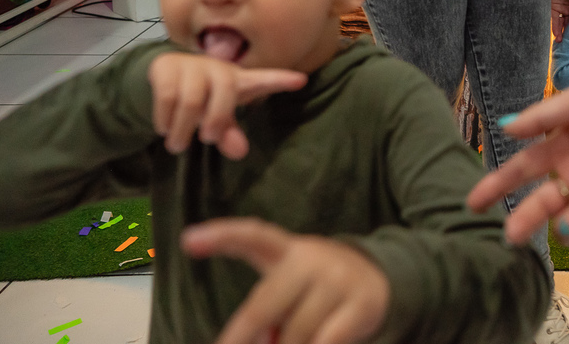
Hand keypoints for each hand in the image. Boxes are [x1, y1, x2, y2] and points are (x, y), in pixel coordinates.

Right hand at [149, 52, 306, 159]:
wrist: (166, 72)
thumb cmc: (203, 98)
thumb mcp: (218, 117)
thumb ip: (229, 133)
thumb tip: (241, 152)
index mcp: (238, 81)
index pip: (263, 79)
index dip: (280, 80)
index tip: (301, 80)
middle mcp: (219, 69)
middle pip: (225, 92)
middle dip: (217, 119)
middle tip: (207, 140)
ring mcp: (193, 65)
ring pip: (192, 100)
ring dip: (183, 129)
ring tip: (177, 145)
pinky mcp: (168, 66)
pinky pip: (168, 96)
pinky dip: (164, 118)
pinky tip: (163, 129)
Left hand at [182, 218, 389, 343]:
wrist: (380, 277)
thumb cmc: (317, 288)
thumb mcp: (290, 287)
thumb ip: (267, 310)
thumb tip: (257, 340)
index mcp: (287, 250)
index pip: (252, 236)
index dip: (220, 236)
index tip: (187, 239)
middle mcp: (311, 258)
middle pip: (263, 307)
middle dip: (244, 338)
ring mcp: (338, 280)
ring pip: (294, 335)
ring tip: (298, 340)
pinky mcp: (361, 304)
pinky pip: (326, 342)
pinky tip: (317, 341)